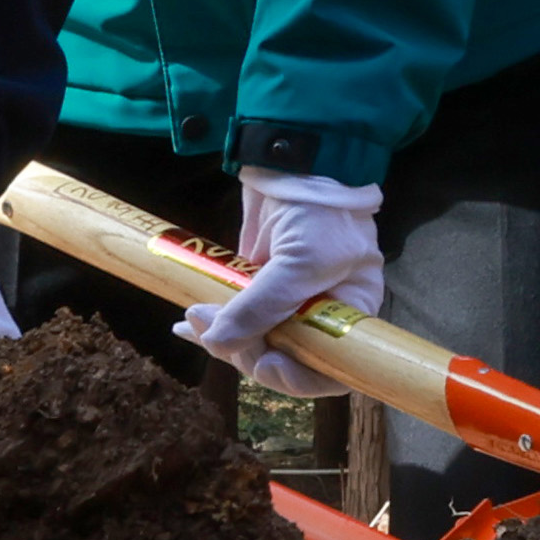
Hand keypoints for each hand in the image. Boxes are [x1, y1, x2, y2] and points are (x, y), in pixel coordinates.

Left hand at [172, 174, 386, 400]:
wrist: (296, 162)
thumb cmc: (320, 213)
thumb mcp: (300, 260)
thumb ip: (261, 307)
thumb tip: (218, 344)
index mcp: (350, 314)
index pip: (332, 368)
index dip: (299, 377)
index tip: (267, 362)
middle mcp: (322, 316)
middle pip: (285, 360)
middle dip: (247, 352)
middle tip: (213, 333)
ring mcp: (289, 304)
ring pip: (254, 343)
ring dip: (221, 338)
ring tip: (193, 319)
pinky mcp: (259, 290)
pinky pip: (236, 321)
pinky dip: (212, 325)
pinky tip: (189, 326)